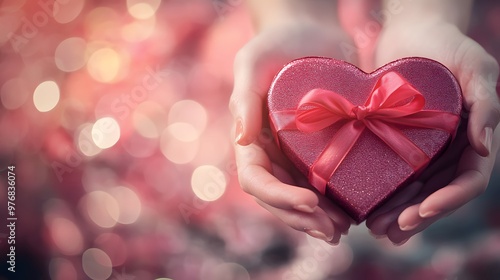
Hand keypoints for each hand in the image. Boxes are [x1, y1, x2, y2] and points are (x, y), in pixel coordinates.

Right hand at [230, 15, 354, 242]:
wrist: (309, 32)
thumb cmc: (277, 42)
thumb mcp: (254, 61)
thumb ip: (244, 98)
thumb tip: (241, 140)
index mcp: (249, 138)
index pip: (255, 179)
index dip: (279, 197)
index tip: (310, 202)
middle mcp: (269, 152)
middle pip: (278, 198)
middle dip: (301, 218)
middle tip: (332, 231)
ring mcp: (292, 154)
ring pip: (299, 198)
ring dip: (317, 220)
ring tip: (342, 231)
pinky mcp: (318, 149)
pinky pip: (321, 184)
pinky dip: (333, 203)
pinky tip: (351, 214)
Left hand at [366, 18, 499, 243]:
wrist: (412, 32)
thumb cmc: (447, 44)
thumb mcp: (474, 66)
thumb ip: (486, 104)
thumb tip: (486, 148)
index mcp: (473, 139)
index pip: (467, 181)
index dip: (446, 202)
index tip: (419, 213)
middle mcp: (450, 149)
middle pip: (437, 194)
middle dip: (415, 216)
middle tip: (387, 231)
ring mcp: (424, 148)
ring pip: (414, 191)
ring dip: (397, 213)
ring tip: (374, 230)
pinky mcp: (397, 141)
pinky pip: (393, 173)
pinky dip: (383, 193)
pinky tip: (365, 209)